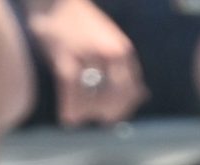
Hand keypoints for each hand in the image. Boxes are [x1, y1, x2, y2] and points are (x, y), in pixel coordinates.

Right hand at [25, 0, 143, 125]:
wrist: (56, 3)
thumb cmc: (81, 27)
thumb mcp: (109, 43)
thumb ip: (124, 68)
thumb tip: (143, 94)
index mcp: (122, 52)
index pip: (132, 91)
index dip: (123, 109)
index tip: (111, 118)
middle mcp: (109, 53)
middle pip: (115, 97)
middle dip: (105, 113)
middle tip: (94, 116)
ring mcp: (88, 55)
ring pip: (92, 98)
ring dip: (85, 112)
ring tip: (77, 116)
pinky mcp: (65, 57)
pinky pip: (71, 91)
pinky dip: (70, 107)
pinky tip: (68, 118)